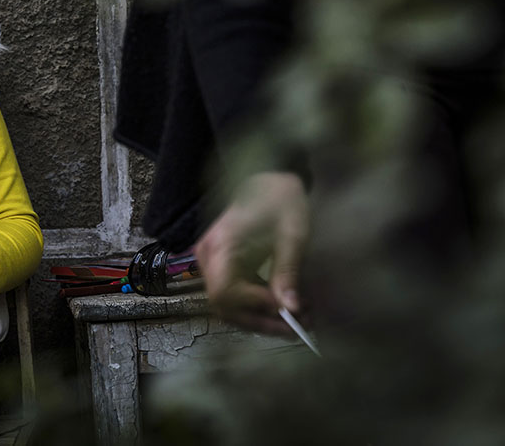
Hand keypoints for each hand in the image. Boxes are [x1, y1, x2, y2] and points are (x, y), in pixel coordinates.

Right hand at [193, 172, 308, 334]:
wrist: (268, 179)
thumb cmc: (280, 200)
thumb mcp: (291, 234)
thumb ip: (287, 272)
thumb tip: (291, 309)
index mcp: (221, 245)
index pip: (225, 291)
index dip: (255, 306)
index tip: (288, 308)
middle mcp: (208, 256)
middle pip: (224, 305)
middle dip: (261, 322)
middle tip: (298, 329)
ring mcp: (212, 262)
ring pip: (228, 306)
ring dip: (260, 319)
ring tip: (296, 321)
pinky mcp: (221, 266)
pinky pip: (233, 295)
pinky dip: (257, 307)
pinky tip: (284, 307)